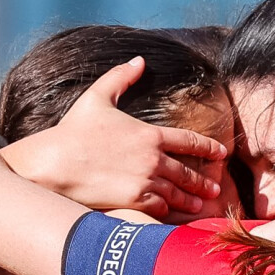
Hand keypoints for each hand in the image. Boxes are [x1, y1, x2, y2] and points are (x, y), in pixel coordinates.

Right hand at [1, 59, 225, 217]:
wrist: (54, 163)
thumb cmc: (73, 130)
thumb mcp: (97, 97)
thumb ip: (120, 77)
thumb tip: (139, 60)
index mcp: (150, 135)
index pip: (190, 141)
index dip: (208, 148)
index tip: (220, 153)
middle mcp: (153, 160)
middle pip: (188, 173)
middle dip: (203, 182)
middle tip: (215, 189)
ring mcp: (145, 182)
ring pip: (177, 193)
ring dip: (190, 201)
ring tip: (199, 206)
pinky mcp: (133, 201)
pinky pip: (159, 208)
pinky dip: (168, 211)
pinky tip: (172, 214)